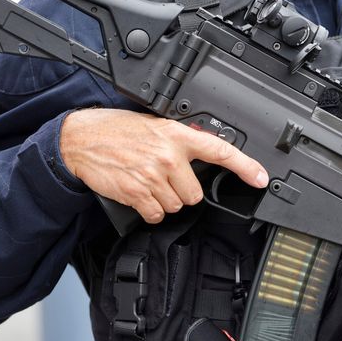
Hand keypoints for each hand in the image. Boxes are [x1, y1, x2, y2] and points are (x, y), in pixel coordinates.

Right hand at [60, 108, 268, 222]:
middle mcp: (168, 156)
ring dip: (164, 200)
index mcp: (177, 135)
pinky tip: (139, 194)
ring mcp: (152, 176)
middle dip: (182, 191)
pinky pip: (156, 215)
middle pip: (194, 194)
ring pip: (176, 206)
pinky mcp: (136, 193)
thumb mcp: (155, 125)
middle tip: (164, 177)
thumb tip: (204, 152)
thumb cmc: (117, 131)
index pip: (220, 150)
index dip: (244, 166)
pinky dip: (149, 210)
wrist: (81, 138)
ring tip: (148, 181)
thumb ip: (180, 140)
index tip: (260, 178)